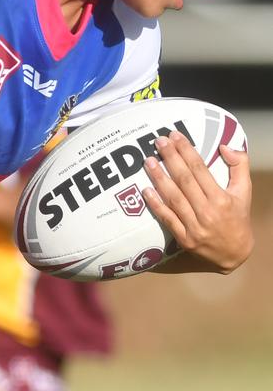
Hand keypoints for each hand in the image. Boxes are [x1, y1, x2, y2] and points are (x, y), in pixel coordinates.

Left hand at [143, 132, 252, 272]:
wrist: (235, 254)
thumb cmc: (238, 218)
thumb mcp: (244, 191)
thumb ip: (239, 166)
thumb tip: (224, 146)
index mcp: (221, 199)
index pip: (200, 170)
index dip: (186, 151)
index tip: (176, 136)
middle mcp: (207, 212)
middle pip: (184, 180)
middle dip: (170, 159)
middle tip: (159, 142)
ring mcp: (194, 227)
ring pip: (173, 198)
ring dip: (159, 178)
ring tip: (149, 161)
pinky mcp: (184, 239)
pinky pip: (167, 219)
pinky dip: (156, 205)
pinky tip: (145, 190)